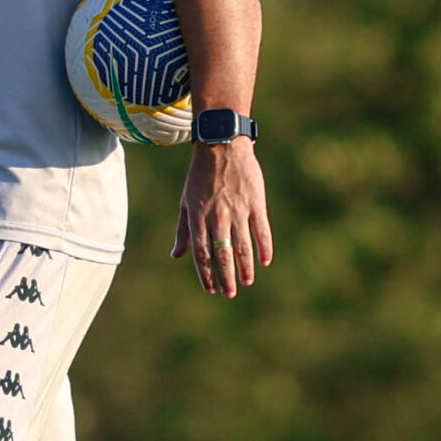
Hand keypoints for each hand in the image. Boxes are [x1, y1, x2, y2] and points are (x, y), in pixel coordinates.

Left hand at [172, 140, 273, 297]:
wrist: (222, 145)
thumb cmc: (200, 176)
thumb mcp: (186, 201)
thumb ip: (183, 230)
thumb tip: (176, 255)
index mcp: (198, 217)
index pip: (201, 253)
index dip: (206, 274)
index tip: (210, 290)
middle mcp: (217, 216)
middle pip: (222, 254)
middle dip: (225, 277)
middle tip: (229, 294)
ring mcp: (238, 210)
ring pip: (242, 246)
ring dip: (245, 268)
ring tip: (246, 283)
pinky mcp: (256, 203)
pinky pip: (262, 231)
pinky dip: (264, 248)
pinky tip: (265, 262)